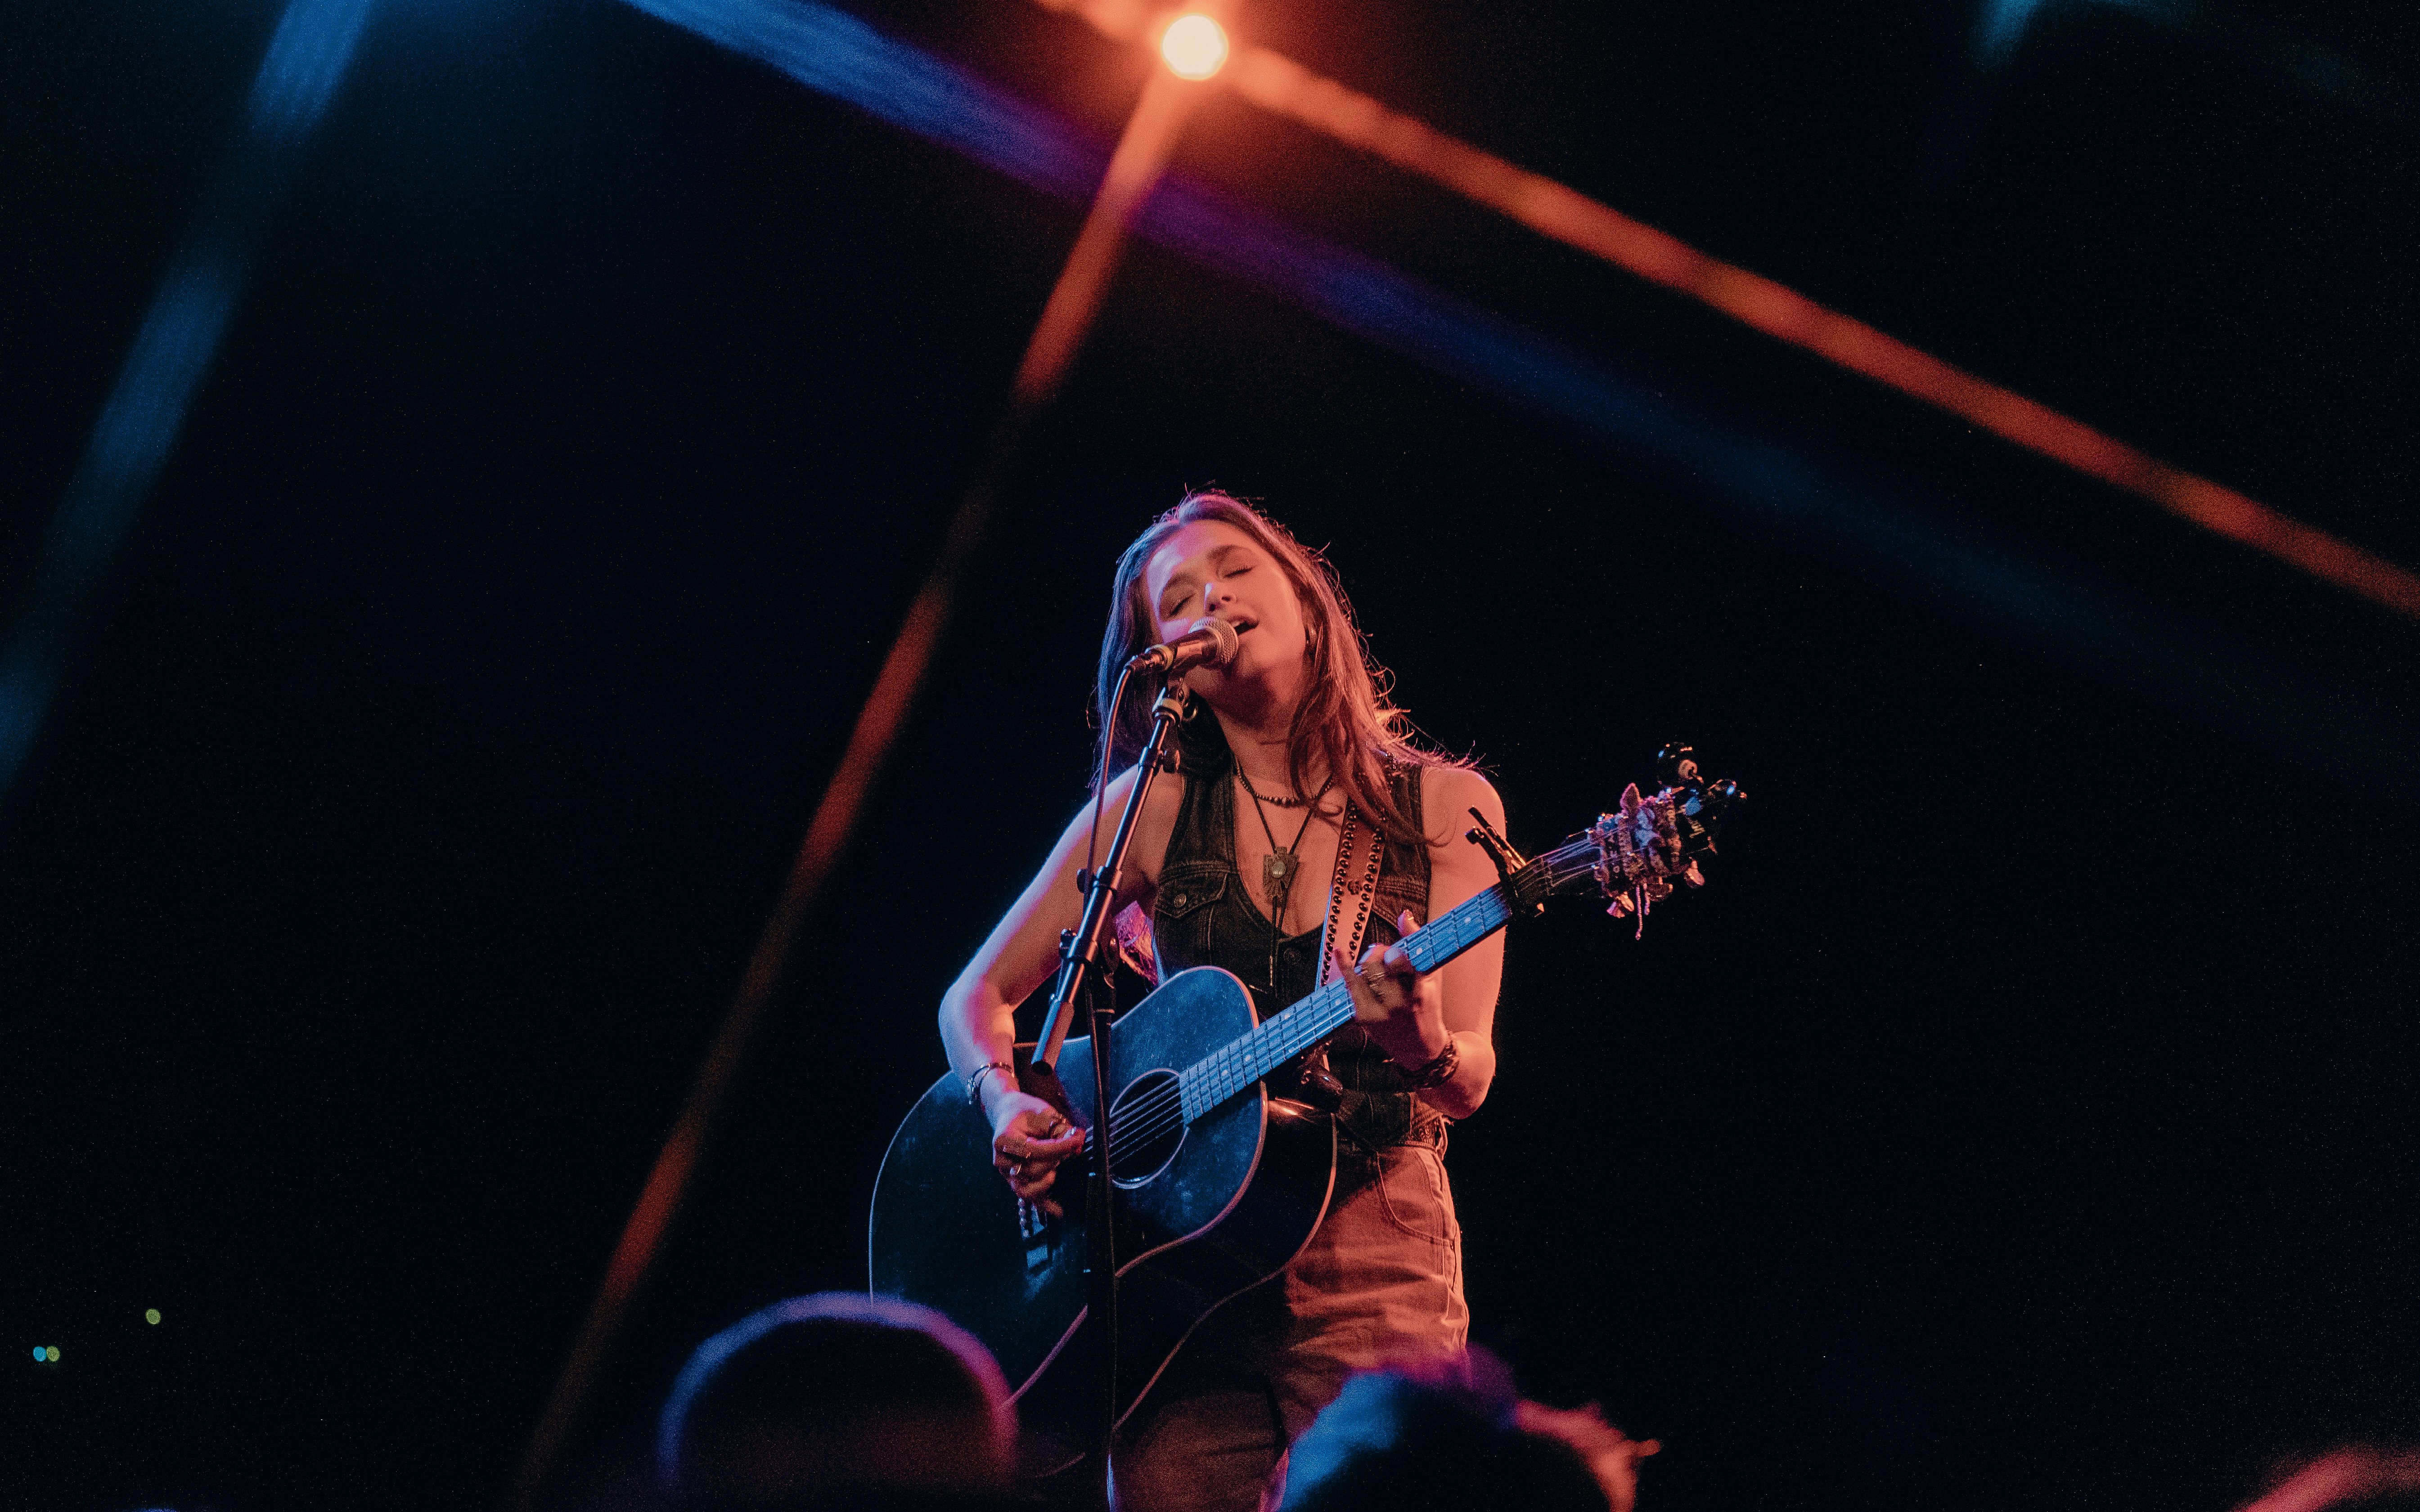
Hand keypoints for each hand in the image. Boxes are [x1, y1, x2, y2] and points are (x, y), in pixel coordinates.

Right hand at [988, 1090, 1084, 1218]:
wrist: (1007, 1114)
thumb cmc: (1026, 1112)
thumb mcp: (1043, 1113)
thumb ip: (1059, 1129)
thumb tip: (1078, 1144)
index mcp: (1004, 1139)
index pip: (1033, 1150)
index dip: (1058, 1147)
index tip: (1077, 1140)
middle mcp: (1001, 1159)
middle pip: (1032, 1170)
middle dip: (1056, 1159)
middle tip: (1072, 1145)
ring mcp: (1006, 1173)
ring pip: (1027, 1188)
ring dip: (1047, 1181)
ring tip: (1056, 1170)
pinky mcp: (1014, 1181)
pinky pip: (1029, 1197)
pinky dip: (1044, 1205)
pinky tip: (1058, 1211)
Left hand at [1333, 909, 1448, 1071]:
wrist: (1421, 1049)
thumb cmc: (1428, 1008)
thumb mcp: (1431, 978)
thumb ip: (1417, 945)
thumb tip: (1405, 915)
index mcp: (1418, 993)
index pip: (1400, 960)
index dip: (1395, 952)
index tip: (1396, 951)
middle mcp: (1397, 1004)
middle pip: (1375, 963)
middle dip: (1377, 952)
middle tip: (1382, 954)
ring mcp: (1377, 1013)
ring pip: (1362, 973)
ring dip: (1368, 963)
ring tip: (1376, 966)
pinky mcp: (1363, 1018)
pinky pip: (1350, 987)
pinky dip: (1347, 968)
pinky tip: (1340, 952)